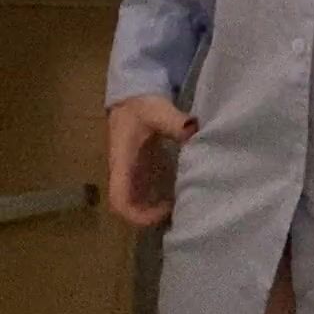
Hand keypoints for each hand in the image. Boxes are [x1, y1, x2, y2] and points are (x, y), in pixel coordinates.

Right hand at [107, 94, 195, 227]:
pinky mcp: (141, 168)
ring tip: (185, 204)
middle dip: (150, 217)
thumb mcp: (157, 111)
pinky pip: (148, 190)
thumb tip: (193, 129)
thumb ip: (175, 121)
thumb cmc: (140, 105)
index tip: (164, 211)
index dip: (137, 214)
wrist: (132, 96)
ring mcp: (132, 172)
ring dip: (156, 209)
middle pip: (128, 207)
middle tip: (180, 212)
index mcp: (122, 163)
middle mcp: (124, 173)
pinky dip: (162, 196)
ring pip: (137, 201)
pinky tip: (184, 190)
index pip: (119, 200)